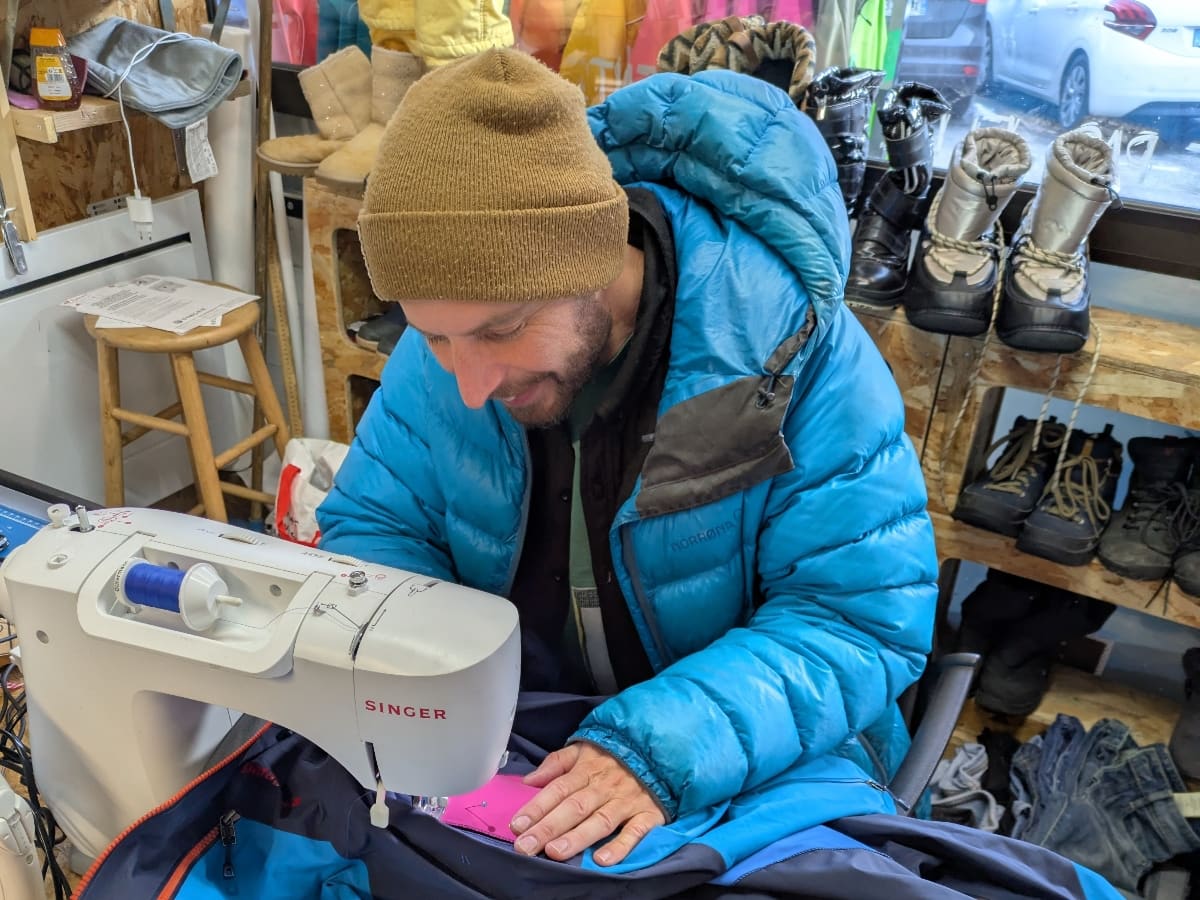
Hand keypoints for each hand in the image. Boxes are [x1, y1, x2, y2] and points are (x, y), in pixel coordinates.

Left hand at [509, 743, 665, 865]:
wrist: (660, 747)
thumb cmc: (615, 753)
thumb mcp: (584, 748)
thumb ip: (556, 763)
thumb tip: (529, 781)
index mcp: (587, 769)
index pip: (558, 789)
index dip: (537, 807)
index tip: (516, 825)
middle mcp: (604, 786)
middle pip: (573, 807)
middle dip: (548, 828)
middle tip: (525, 846)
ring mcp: (627, 801)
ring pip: (599, 821)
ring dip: (577, 837)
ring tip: (554, 852)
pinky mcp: (648, 814)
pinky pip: (635, 832)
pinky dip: (620, 846)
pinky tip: (602, 860)